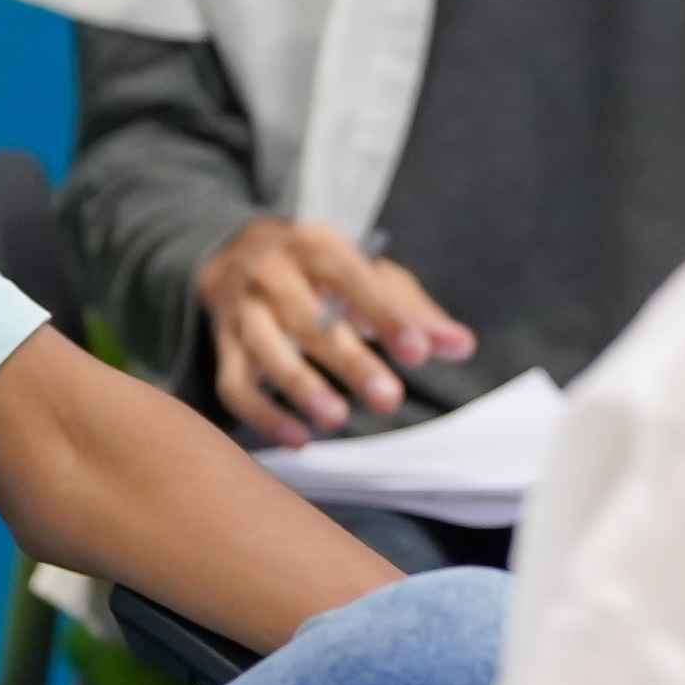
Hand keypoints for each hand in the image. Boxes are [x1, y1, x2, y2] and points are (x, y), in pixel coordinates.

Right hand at [191, 217, 474, 447]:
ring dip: (299, 386)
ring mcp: (241, 311)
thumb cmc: (321, 270)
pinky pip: (233, 385)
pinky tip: (298, 440)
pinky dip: (262, 415)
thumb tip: (461, 346)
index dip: (384, 315)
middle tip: (388, 398)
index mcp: (314, 245)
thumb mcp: (368, 274)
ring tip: (337, 418)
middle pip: (306, 319)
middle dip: (348, 360)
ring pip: (264, 350)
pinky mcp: (223, 346)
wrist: (237, 253)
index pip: (350, 278)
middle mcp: (270, 273)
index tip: (418, 352)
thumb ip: (413, 310)